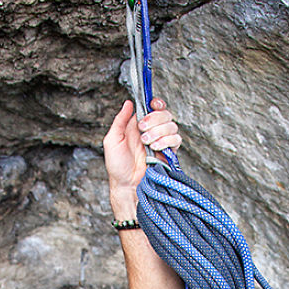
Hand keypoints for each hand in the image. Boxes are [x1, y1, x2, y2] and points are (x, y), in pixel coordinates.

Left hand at [103, 98, 181, 216]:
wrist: (126, 185)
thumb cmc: (117, 166)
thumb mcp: (112, 140)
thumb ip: (119, 120)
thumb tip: (128, 103)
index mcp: (139, 125)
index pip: (154, 107)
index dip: (157, 103)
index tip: (153, 105)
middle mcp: (152, 131)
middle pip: (165, 114)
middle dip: (154, 119)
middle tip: (142, 130)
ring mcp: (161, 142)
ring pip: (172, 125)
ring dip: (159, 131)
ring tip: (147, 143)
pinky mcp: (168, 153)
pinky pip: (176, 139)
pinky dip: (166, 141)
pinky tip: (156, 147)